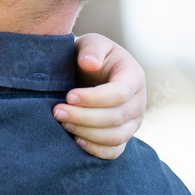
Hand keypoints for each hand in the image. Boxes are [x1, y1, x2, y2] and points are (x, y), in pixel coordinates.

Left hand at [52, 33, 145, 159]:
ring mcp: (132, 122)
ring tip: (62, 123)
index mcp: (133, 76)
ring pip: (114, 137)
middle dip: (83, 117)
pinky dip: (94, 149)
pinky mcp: (121, 136)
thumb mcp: (91, 43)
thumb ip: (91, 49)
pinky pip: (113, 152)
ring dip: (86, 133)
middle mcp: (138, 102)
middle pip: (115, 118)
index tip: (68, 96)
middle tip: (56, 111)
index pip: (119, 93)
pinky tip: (74, 140)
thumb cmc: (88, 55)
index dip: (93, 98)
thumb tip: (90, 62)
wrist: (87, 71)